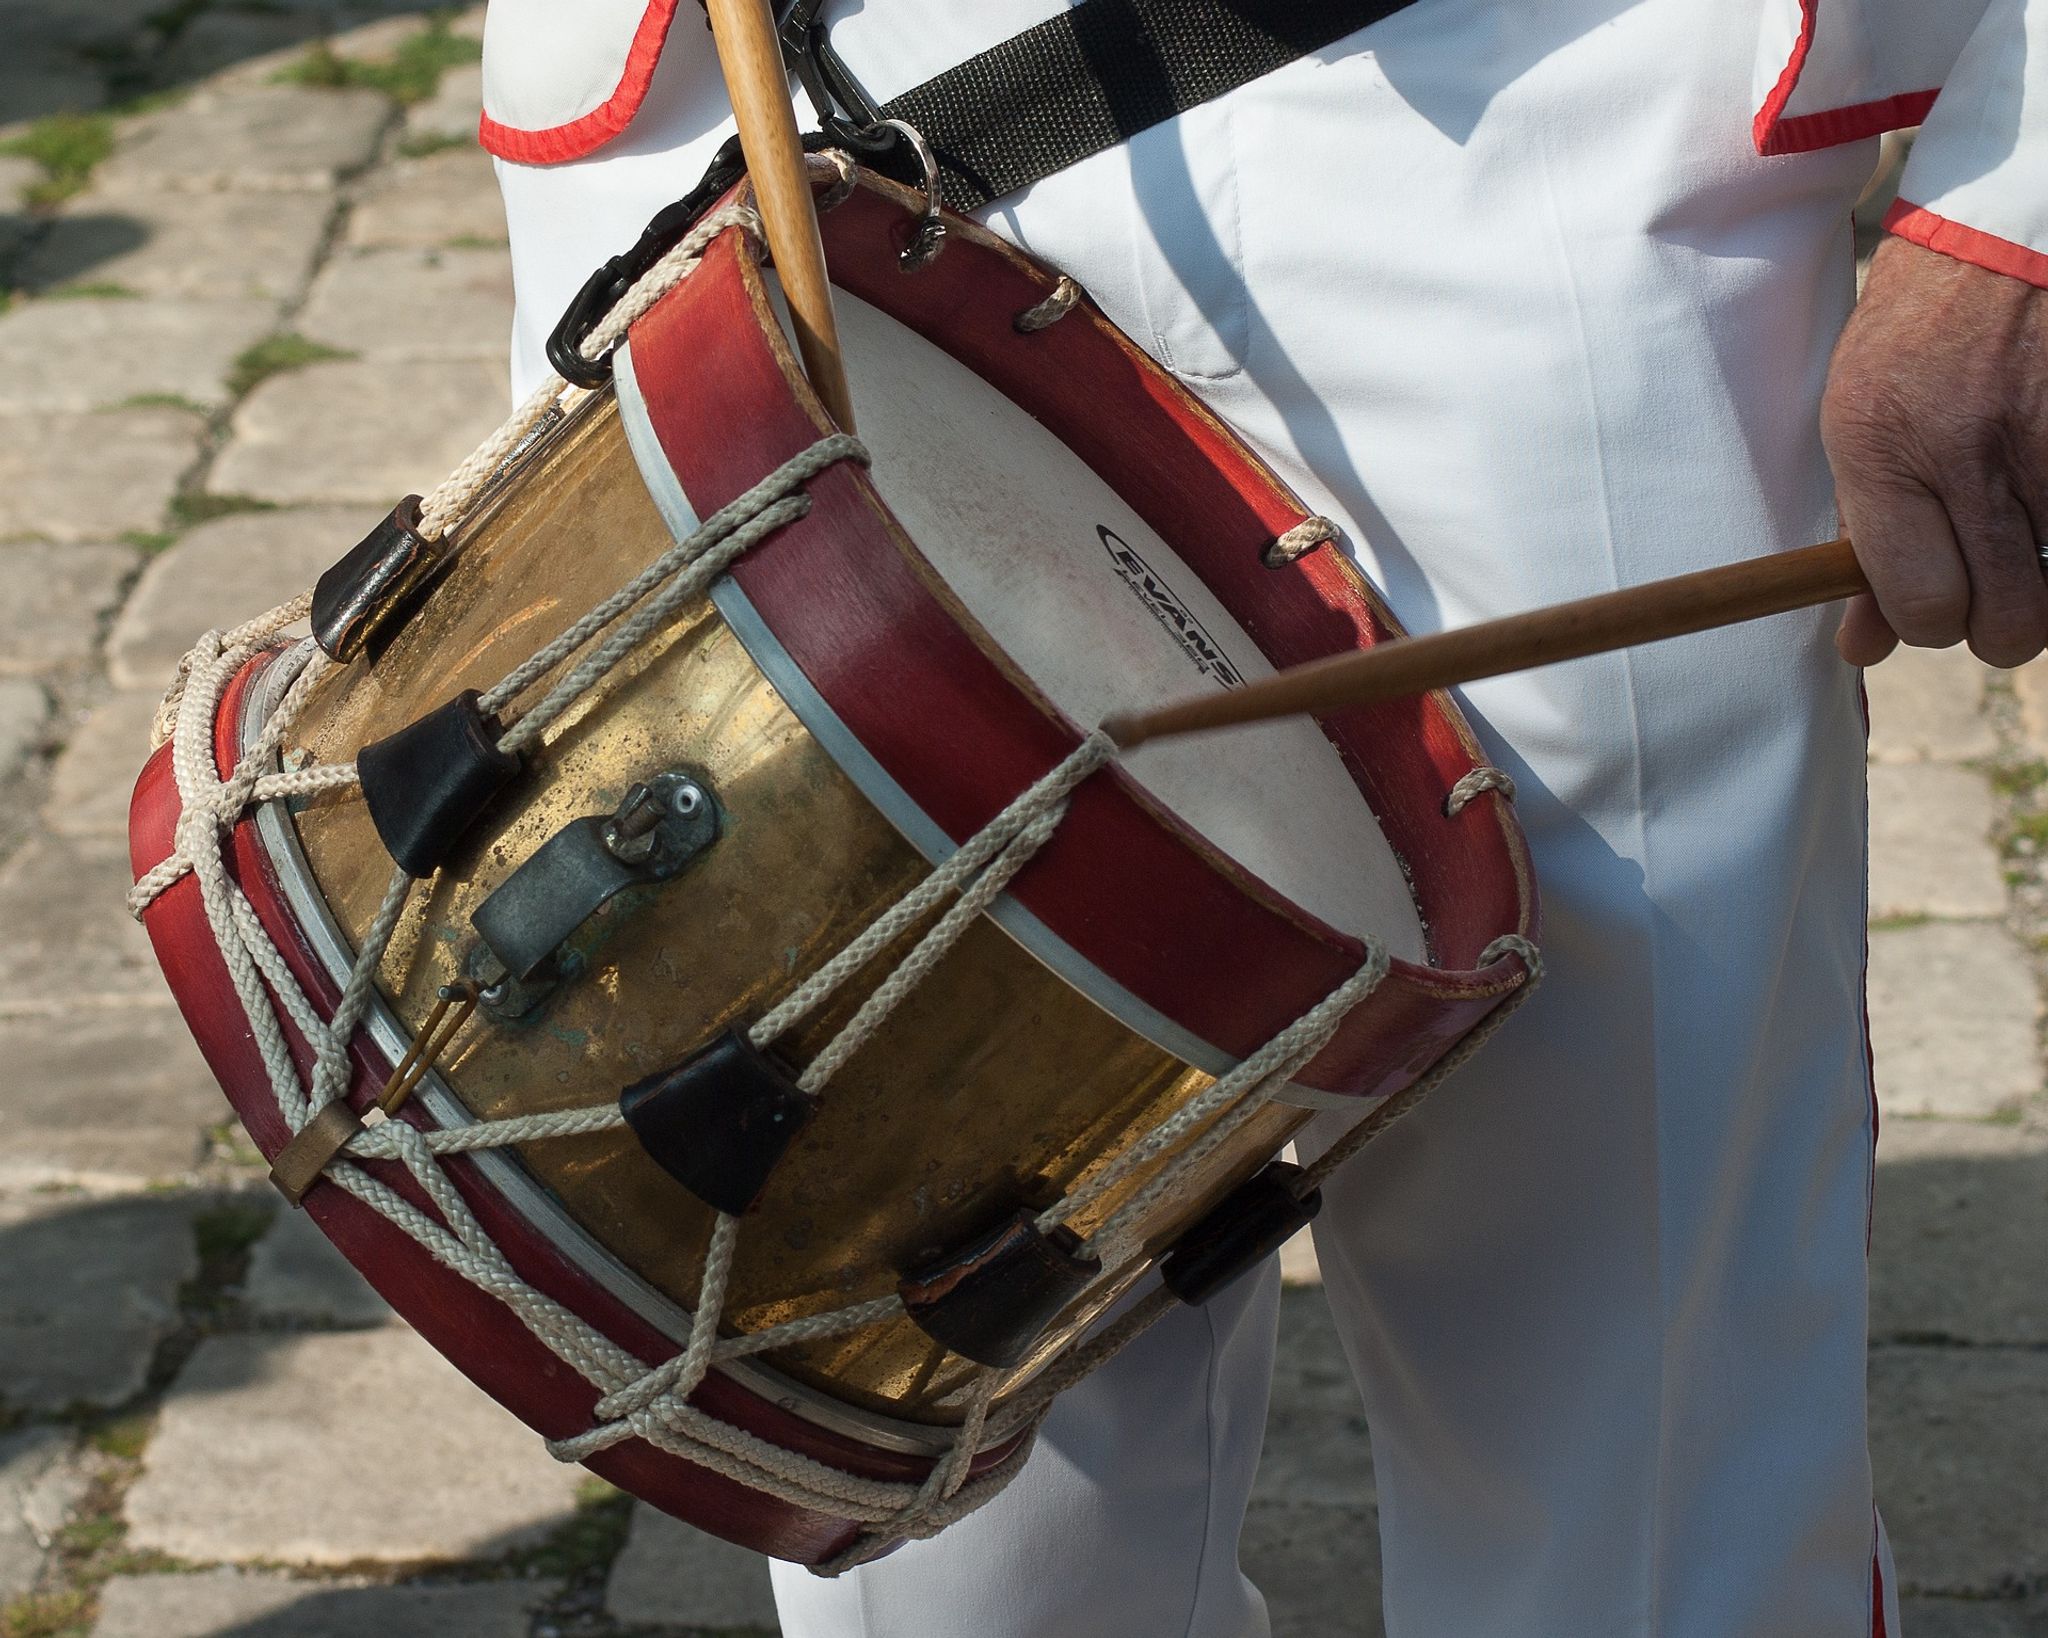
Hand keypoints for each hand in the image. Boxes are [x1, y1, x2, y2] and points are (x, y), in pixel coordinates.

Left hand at [1821, 235, 2047, 666]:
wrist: (2003, 231)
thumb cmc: (1919, 335)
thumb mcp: (1860, 426)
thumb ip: (1866, 544)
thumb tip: (1861, 651)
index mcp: (1885, 450)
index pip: (1925, 607)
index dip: (1934, 622)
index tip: (1938, 601)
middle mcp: (1970, 449)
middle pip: (2010, 623)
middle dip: (2001, 622)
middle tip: (1994, 580)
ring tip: (2025, 525)